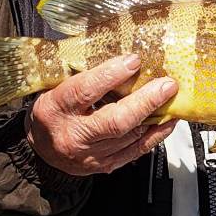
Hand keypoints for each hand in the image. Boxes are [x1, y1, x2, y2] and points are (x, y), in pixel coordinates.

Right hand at [26, 54, 177, 174]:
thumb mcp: (57, 85)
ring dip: (155, 115)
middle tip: (166, 84)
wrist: (42, 147)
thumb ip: (84, 71)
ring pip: (129, 136)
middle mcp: (72, 135)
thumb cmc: (55, 107)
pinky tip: (168, 119)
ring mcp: (88, 155)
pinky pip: (136, 151)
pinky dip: (156, 135)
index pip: (84, 91)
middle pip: (114, 121)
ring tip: (172, 97)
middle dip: (145, 101)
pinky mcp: (104, 165)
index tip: (133, 60)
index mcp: (55, 108)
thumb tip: (119, 49)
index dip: (111, 75)